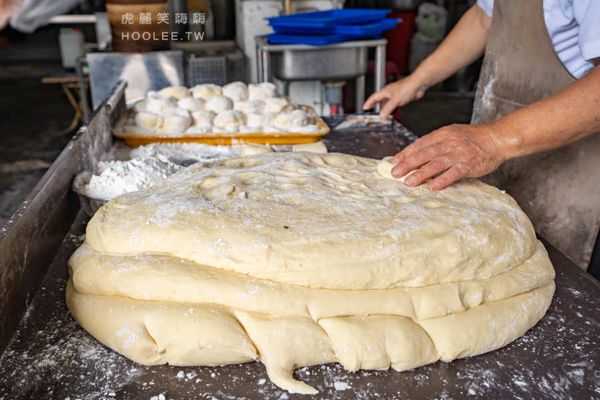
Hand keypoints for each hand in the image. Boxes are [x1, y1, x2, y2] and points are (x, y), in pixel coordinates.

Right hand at [363, 76, 427, 118]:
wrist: (418, 85)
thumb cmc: (407, 87)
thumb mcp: (395, 101)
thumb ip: (387, 109)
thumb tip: (381, 116)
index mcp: (385, 91)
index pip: (373, 97)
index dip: (369, 103)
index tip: (365, 107)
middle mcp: (389, 93)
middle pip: (379, 100)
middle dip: (375, 105)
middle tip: (372, 110)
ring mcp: (396, 95)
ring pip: (387, 102)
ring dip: (384, 108)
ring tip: (382, 114)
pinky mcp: (402, 97)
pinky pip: (395, 104)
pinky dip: (392, 109)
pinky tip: (394, 112)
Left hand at [390, 124, 505, 189]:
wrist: (497, 139)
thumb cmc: (473, 139)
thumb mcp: (452, 135)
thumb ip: (435, 144)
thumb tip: (416, 156)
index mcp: (442, 134)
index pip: (420, 144)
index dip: (406, 153)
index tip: (393, 162)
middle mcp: (448, 143)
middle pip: (424, 153)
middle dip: (407, 164)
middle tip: (395, 173)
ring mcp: (458, 154)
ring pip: (435, 164)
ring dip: (420, 174)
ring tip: (408, 182)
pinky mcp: (468, 165)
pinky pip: (453, 173)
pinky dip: (442, 180)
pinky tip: (432, 187)